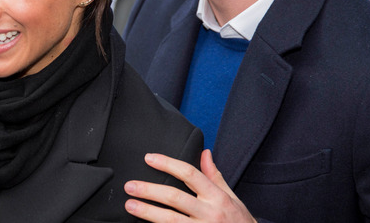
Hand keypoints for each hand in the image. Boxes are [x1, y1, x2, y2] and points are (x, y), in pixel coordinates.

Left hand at [124, 150, 255, 221]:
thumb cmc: (239, 221)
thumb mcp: (231, 197)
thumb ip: (215, 176)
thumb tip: (205, 153)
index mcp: (217, 197)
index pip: (189, 174)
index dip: (168, 164)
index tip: (149, 158)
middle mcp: (210, 213)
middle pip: (175, 198)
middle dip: (150, 190)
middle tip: (130, 186)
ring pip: (171, 220)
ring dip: (148, 212)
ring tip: (130, 205)